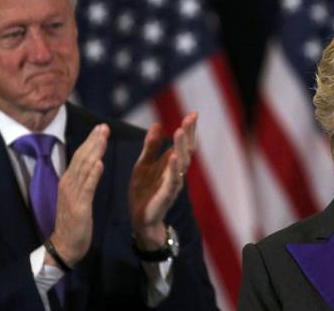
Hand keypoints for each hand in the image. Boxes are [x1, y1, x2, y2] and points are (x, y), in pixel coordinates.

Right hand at [46, 124, 108, 267]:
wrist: (64, 246)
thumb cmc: (73, 222)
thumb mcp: (77, 197)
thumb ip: (83, 180)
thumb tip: (92, 164)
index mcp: (69, 181)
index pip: (80, 156)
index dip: (90, 141)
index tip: (101, 128)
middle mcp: (68, 184)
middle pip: (81, 158)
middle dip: (93, 141)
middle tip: (104, 126)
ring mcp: (72, 195)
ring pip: (84, 169)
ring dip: (94, 152)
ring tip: (103, 138)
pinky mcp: (79, 207)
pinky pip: (87, 188)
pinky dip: (93, 174)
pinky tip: (99, 163)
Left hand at [129, 112, 197, 249]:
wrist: (140, 219)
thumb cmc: (145, 191)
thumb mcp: (144, 164)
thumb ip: (151, 146)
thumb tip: (157, 124)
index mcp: (171, 164)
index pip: (183, 144)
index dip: (189, 129)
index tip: (193, 113)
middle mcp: (176, 172)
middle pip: (186, 150)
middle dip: (188, 134)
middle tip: (189, 118)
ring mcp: (172, 184)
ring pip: (181, 164)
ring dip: (181, 147)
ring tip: (180, 131)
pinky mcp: (165, 196)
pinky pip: (172, 181)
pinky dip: (173, 169)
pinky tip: (173, 157)